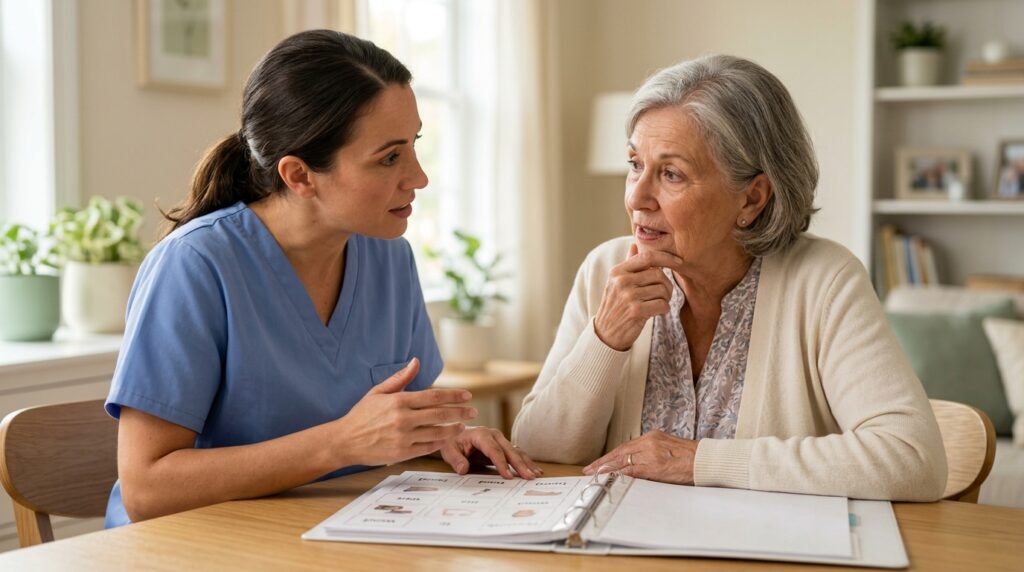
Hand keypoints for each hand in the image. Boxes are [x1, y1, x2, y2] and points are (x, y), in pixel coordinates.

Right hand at [334, 358, 476, 466]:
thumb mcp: (378, 392)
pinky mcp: (402, 453)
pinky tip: (448, 439)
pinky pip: (427, 447)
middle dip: (460, 412)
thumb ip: (400, 378)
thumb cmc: (361, 415)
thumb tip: (416, 362)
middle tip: (473, 411)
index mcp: (398, 401)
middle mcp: (403, 419)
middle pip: (440, 414)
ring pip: (437, 433)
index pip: (433, 396)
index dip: (453, 395)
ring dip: (453, 429)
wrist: (344, 441)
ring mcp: (403, 437)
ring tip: (463, 426)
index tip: (467, 395)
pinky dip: (440, 443)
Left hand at [439, 427, 543, 479]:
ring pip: (516, 451)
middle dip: (520, 464)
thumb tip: (463, 470)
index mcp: (481, 434)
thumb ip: (456, 460)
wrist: (454, 434)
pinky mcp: (503, 445)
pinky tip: (534, 470)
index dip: (501, 463)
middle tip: (529, 477)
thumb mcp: (448, 450)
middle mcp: (494, 434)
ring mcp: (500, 439)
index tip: (508, 476)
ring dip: (526, 463)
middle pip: (509, 450)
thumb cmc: (451, 442)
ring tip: (536, 475)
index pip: (494, 450)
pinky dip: (525, 461)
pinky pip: (516, 453)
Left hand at [582, 431, 697, 484]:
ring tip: (593, 476)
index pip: (625, 447)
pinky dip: (619, 475)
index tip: (599, 463)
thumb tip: (637, 464)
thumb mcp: (668, 449)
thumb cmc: (691, 457)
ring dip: (606, 470)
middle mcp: (649, 442)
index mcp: (652, 437)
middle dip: (602, 462)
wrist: (706, 460)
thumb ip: (652, 453)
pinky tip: (609, 479)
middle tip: (588, 470)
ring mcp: (650, 454)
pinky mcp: (654, 466)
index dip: (610, 456)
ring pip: (622, 461)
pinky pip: (631, 471)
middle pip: (619, 452)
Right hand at [593, 244, 684, 350]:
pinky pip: (662, 305)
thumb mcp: (616, 283)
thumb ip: (628, 264)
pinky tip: (656, 312)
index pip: (647, 257)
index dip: (666, 257)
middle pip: (658, 274)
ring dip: (666, 299)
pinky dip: (664, 309)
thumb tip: (635, 245)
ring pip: (662, 290)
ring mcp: (628, 296)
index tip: (679, 262)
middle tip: (664, 294)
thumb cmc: (616, 306)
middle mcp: (621, 281)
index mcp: (618, 271)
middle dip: (667, 285)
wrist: (606, 333)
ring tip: (657, 304)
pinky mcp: (636, 311)